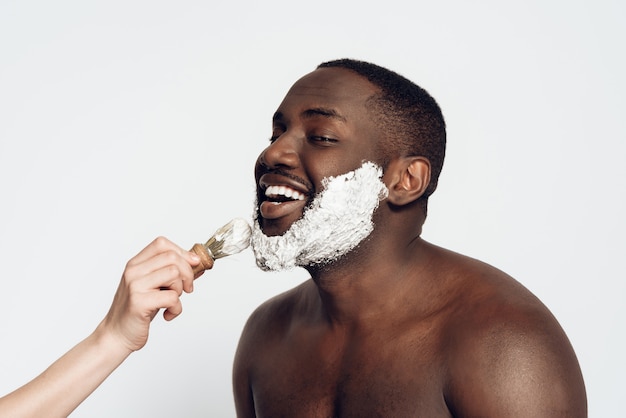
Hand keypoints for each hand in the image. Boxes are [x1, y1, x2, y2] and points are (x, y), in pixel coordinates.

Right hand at [97, 237, 200, 352]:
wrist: (116, 335)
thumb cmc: (138, 311)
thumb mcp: (153, 286)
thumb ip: (170, 273)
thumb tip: (197, 263)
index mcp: (135, 264)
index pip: (161, 244)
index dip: (182, 252)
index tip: (193, 264)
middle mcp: (133, 271)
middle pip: (172, 257)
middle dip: (187, 273)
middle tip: (187, 288)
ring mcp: (135, 286)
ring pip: (173, 274)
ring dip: (180, 290)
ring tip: (172, 301)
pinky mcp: (139, 303)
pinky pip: (172, 297)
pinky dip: (177, 308)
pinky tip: (167, 314)